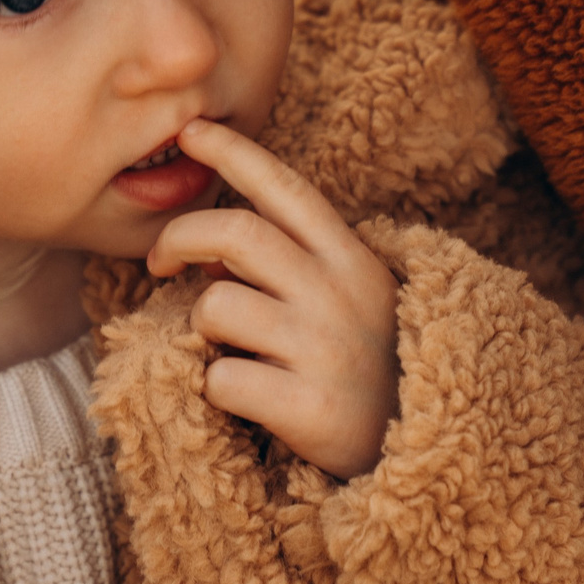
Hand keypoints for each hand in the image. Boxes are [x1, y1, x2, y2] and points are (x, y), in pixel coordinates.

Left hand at [145, 118, 398, 478]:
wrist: (424, 452)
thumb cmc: (368, 369)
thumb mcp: (348, 301)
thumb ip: (290, 267)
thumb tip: (212, 258)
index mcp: (352, 259)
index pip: (286, 188)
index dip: (234, 152)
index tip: (190, 130)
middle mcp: (339, 294)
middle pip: (233, 233)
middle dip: (179, 237)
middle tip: (159, 262)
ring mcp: (323, 349)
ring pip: (216, 308)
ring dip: (204, 329)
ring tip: (232, 351)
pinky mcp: (307, 406)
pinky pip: (220, 379)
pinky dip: (218, 389)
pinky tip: (250, 401)